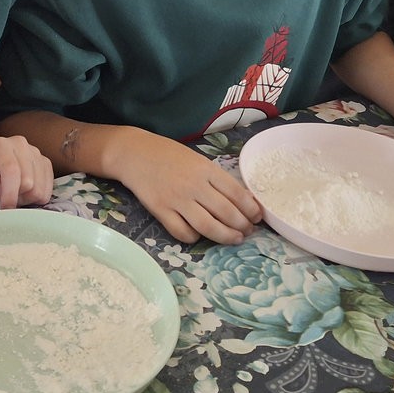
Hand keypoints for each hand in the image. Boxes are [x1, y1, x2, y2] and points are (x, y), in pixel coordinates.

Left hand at [0, 134, 53, 208]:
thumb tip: (1, 190)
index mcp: (1, 146)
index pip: (12, 171)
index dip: (10, 194)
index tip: (4, 209)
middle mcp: (21, 145)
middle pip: (29, 182)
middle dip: (16, 197)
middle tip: (4, 199)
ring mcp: (36, 153)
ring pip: (40, 188)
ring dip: (27, 199)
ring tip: (13, 195)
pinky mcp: (45, 164)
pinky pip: (48, 189)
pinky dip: (36, 197)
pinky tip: (24, 193)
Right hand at [119, 136, 263, 244]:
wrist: (134, 153)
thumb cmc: (169, 155)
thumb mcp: (198, 160)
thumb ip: (217, 178)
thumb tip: (243, 199)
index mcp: (206, 169)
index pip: (237, 193)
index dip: (251, 209)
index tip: (258, 218)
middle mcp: (194, 185)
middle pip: (226, 213)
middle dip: (242, 226)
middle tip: (247, 232)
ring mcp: (176, 199)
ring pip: (207, 227)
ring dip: (225, 236)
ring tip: (234, 239)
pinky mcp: (160, 211)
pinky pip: (182, 233)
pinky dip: (194, 238)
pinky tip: (199, 235)